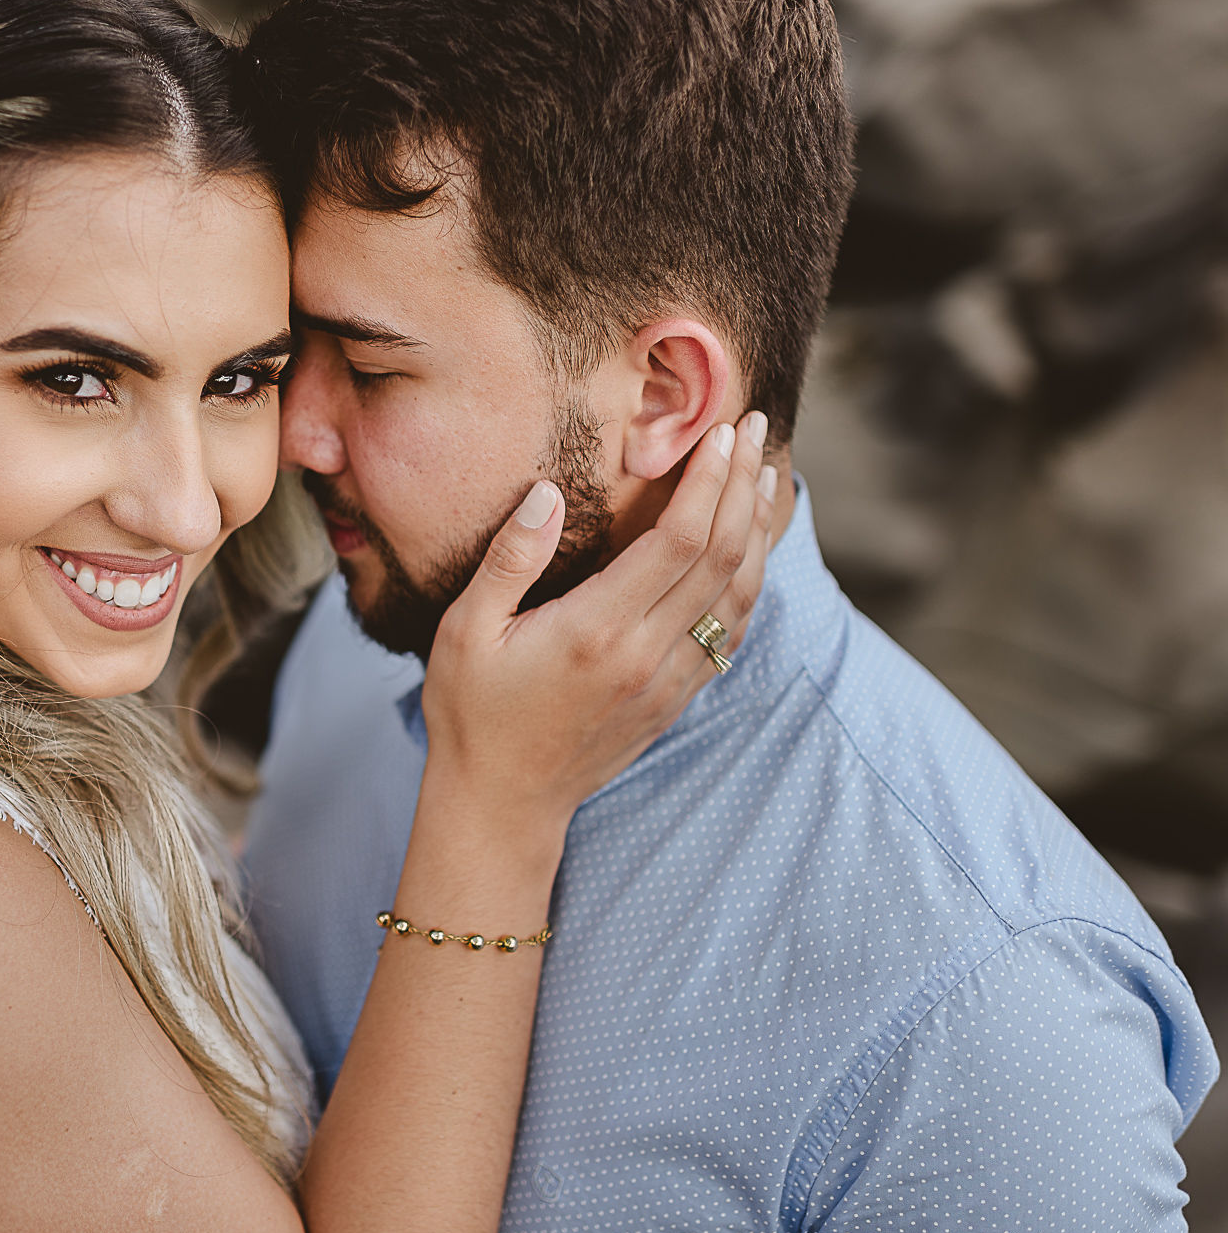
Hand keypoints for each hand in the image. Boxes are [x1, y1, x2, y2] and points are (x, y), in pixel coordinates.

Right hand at [419, 412, 777, 862]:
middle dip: (743, 486)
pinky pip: (732, 635)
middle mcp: (646, 655)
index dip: (708, 480)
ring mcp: (668, 681)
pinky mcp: (674, 699)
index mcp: (596, 630)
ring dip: (759, 532)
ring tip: (767, 477)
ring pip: (739, 596)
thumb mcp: (466, 631)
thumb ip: (508, 560)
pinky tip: (752, 552)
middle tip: (751, 429)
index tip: (719, 432)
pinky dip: (752, 585)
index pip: (679, 540)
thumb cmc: (472, 713)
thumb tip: (546, 493)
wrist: (501, 803)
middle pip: (722, 557)